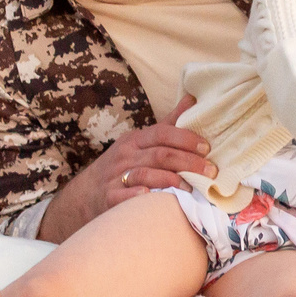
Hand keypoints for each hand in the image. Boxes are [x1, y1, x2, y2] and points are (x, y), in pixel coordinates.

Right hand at [40, 96, 212, 241]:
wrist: (85, 194)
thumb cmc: (122, 165)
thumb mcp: (140, 141)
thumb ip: (168, 124)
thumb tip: (193, 98)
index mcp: (135, 140)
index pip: (162, 134)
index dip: (185, 139)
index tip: (207, 147)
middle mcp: (126, 156)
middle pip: (160, 155)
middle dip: (188, 162)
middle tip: (210, 171)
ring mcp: (116, 177)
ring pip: (145, 175)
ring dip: (171, 180)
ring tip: (192, 189)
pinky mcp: (110, 198)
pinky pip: (125, 196)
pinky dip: (139, 196)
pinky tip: (154, 198)